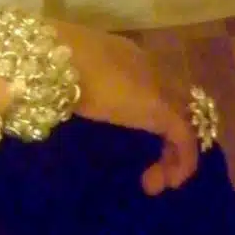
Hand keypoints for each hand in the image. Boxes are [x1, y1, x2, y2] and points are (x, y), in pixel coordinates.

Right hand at [51, 21, 200, 194]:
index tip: (132, 136)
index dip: (145, 108)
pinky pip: (185, 140)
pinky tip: (160, 181)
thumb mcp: (64, 76)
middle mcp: (146, 65)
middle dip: (166, 132)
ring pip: (184, 122)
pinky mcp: (164, 109)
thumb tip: (62, 101)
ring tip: (152, 180)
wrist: (54, 58)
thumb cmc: (49, 64)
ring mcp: (158, 85)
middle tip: (150, 162)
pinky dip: (179, 163)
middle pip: (174, 101)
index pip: (149, 81)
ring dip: (171, 153)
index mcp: (121, 53)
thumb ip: (74, 86)